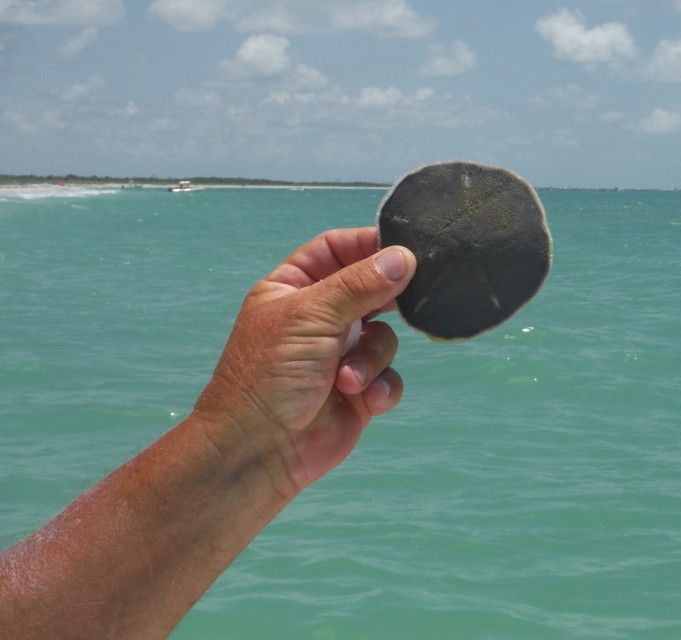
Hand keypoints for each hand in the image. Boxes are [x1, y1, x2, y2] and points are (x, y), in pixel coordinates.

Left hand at [193, 227, 415, 498]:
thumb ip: (360, 284)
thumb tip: (403, 256)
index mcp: (295, 288)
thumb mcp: (311, 316)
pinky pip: (389, 376)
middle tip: (399, 304)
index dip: (369, 245)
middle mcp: (319, 318)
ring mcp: (340, 355)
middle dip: (385, 304)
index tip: (405, 248)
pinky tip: (364, 399)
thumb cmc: (267, 377)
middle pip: (371, 290)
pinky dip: (380, 386)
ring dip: (372, 358)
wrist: (257, 452)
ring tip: (347, 379)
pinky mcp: (358, 391)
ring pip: (385, 337)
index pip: (338, 249)